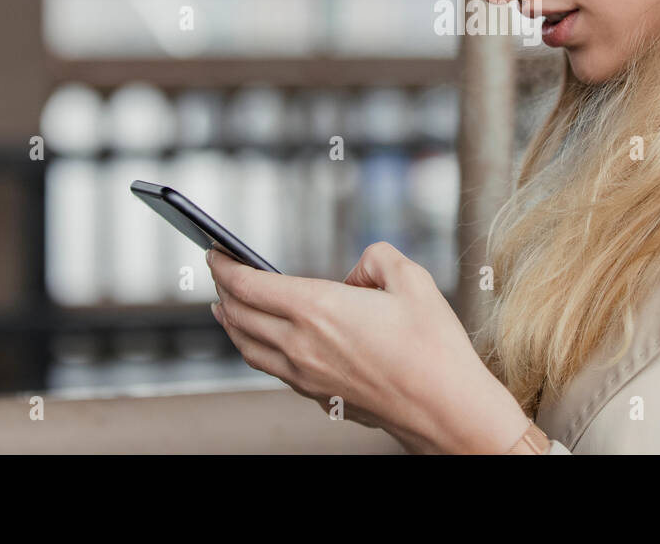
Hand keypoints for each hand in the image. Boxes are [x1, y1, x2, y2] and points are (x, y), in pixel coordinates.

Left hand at [207, 242, 529, 453]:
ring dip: (230, 322)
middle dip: (223, 288)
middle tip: (219, 271)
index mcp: (317, 309)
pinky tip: (262, 342)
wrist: (445, 408)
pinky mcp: (318, 397)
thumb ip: (376, 258)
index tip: (214, 251)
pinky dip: (253, 348)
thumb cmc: (432, 347)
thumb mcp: (411, 278)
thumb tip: (357, 272)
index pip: (248, 285)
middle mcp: (300, 345)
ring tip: (223, 308)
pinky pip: (270, 368)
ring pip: (247, 347)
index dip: (224, 265)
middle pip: (238, 315)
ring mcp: (305, 376)